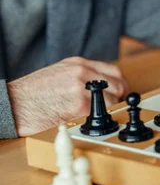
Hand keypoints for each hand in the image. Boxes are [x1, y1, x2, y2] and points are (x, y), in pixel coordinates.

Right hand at [7, 57, 128, 136]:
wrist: (13, 103)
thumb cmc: (32, 93)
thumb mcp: (59, 73)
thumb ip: (81, 76)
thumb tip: (101, 86)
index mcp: (79, 64)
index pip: (114, 71)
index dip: (121, 84)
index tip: (122, 94)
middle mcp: (82, 72)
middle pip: (117, 85)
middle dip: (119, 98)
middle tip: (115, 108)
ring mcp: (82, 88)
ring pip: (112, 100)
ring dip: (109, 110)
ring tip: (98, 116)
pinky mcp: (79, 105)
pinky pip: (100, 112)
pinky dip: (99, 118)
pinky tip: (90, 120)